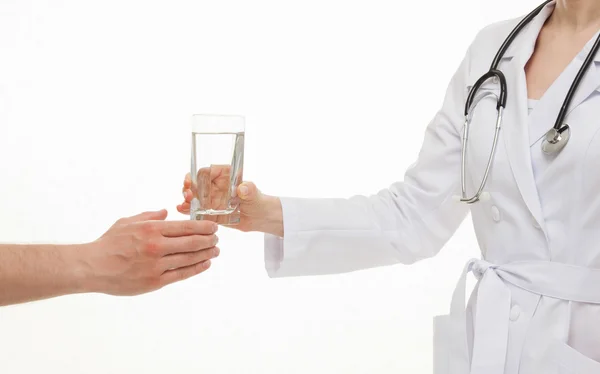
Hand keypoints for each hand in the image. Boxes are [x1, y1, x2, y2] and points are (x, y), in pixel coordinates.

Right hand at [81, 209, 218, 295]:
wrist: (92, 267)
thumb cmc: (108, 243)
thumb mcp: (127, 222)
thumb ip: (148, 216)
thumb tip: (165, 212)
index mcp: (151, 230)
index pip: (185, 227)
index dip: (203, 227)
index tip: (213, 227)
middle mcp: (157, 246)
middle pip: (192, 242)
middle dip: (208, 240)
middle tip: (217, 239)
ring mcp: (157, 265)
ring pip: (189, 258)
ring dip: (206, 254)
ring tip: (215, 251)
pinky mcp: (155, 281)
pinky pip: (181, 274)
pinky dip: (196, 268)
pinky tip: (205, 264)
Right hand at [176, 170, 282, 235]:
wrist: (260, 218)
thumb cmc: (258, 201)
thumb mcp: (254, 194)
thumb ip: (249, 190)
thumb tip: (243, 188)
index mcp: (224, 176)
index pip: (206, 171)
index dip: (196, 175)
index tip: (191, 181)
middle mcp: (215, 186)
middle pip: (196, 183)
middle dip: (188, 187)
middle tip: (188, 195)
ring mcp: (211, 199)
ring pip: (193, 196)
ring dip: (186, 199)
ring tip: (183, 205)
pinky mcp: (209, 211)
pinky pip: (196, 209)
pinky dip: (188, 209)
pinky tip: (182, 210)